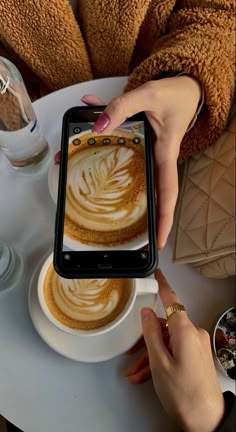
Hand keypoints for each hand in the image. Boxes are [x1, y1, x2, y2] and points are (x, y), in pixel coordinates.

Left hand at [82, 76, 200, 247]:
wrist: (185, 87)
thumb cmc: (175, 93)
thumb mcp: (149, 95)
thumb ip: (122, 108)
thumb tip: (97, 126)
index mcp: (166, 154)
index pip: (167, 192)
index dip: (164, 219)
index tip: (159, 241)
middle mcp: (158, 160)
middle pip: (152, 195)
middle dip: (144, 219)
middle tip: (132, 240)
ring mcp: (150, 157)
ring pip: (135, 180)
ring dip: (118, 193)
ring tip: (96, 205)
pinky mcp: (142, 149)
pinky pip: (126, 159)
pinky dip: (106, 157)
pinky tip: (87, 148)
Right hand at [125, 270, 224, 431]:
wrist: (207, 420)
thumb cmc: (184, 394)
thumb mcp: (159, 362)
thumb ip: (151, 333)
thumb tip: (147, 313)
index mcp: (186, 331)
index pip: (171, 300)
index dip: (162, 285)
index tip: (156, 273)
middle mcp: (194, 334)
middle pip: (164, 326)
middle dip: (145, 340)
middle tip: (130, 352)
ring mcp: (196, 346)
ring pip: (167, 341)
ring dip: (150, 355)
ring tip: (134, 372)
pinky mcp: (196, 356)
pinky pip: (174, 351)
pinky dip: (160, 360)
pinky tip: (146, 376)